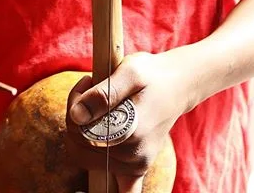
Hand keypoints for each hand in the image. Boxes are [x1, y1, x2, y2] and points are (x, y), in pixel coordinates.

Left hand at [65, 51, 189, 192]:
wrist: (177, 86)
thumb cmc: (152, 75)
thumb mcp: (129, 72)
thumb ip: (103, 94)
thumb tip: (77, 116)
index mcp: (130, 131)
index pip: (80, 130)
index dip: (76, 103)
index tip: (88, 82)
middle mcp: (133, 155)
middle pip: (79, 147)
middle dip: (77, 118)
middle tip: (91, 92)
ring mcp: (136, 166)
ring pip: (86, 157)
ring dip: (84, 132)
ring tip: (101, 108)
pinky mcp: (137, 169)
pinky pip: (122, 191)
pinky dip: (108, 182)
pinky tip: (105, 156)